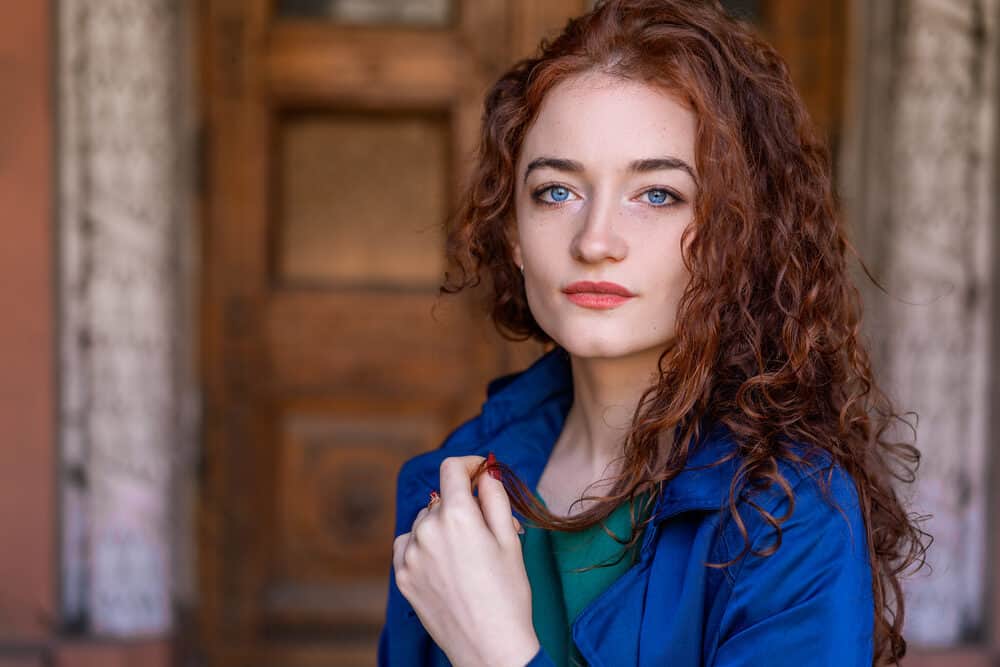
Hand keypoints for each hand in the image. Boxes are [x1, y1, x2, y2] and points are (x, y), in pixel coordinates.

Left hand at [392, 455, 539, 666]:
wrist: (490, 646)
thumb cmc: (508, 594)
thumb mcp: (510, 539)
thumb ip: (494, 497)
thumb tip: (486, 470)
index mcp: (457, 515)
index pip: (451, 469)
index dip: (469, 464)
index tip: (480, 471)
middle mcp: (427, 529)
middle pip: (441, 498)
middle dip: (463, 505)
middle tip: (487, 530)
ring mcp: (410, 554)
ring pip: (424, 521)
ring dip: (441, 525)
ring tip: (466, 554)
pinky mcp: (402, 576)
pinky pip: (408, 545)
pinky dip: (423, 545)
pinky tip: (444, 563)